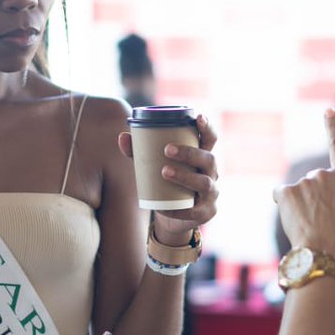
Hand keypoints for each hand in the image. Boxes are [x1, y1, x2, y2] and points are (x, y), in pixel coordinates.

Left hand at [118, 115, 219, 244]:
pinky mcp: (207, 212)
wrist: (174, 217)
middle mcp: (212, 172)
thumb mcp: (152, 166)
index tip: (198, 117)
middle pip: (208, 159)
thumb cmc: (165, 183)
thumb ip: (139, 151)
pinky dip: (180, 210)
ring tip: (164, 172)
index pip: (210, 139)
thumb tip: (122, 137)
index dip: (207, 127)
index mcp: (202, 156)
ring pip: (204, 183)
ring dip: (185, 176)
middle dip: (189, 153)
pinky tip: (166, 208)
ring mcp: (212, 193)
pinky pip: (196, 211)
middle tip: (166, 149)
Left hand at [273, 109, 334, 258]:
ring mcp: (304, 182)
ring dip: (301, 205)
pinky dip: (285, 206)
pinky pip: (282, 196)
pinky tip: (294, 220)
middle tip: (321, 221)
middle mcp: (324, 174)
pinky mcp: (286, 191)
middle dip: (315, 198)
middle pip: (314, 183)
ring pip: (298, 192)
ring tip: (310, 225)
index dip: (334, 127)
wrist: (324, 251)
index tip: (328, 110)